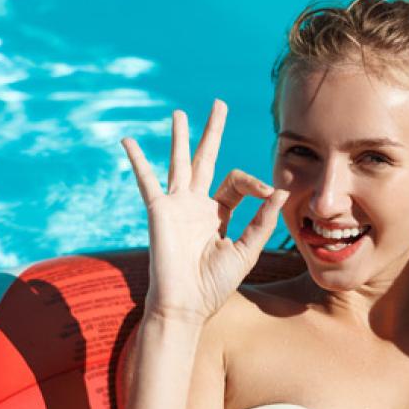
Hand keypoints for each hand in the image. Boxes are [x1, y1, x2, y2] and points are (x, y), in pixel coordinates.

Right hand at [121, 99, 288, 323]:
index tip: (269, 194)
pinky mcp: (159, 210)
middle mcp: (197, 205)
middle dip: (212, 132)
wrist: (187, 305)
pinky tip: (127, 140)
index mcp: (218, 213)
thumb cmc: (214, 284)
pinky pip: (146, 180)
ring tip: (179, 113)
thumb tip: (281, 191)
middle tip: (219, 104)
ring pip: (178, 162)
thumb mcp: (245, 250)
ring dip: (180, 137)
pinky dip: (137, 160)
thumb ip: (262, 221)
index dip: (255, 183)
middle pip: (206, 159)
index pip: (237, 182)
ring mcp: (177, 205)